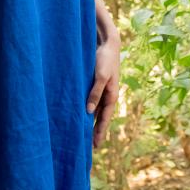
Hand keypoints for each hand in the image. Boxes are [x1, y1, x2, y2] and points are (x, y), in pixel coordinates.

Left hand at [86, 32, 119, 162]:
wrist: (108, 43)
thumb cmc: (105, 59)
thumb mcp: (100, 77)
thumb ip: (95, 93)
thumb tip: (89, 112)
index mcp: (111, 96)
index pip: (104, 119)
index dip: (99, 132)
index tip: (95, 146)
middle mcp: (106, 96)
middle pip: (100, 117)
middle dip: (95, 131)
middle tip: (88, 147)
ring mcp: (101, 90)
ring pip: (95, 110)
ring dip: (89, 121)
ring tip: (82, 134)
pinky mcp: (94, 83)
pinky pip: (90, 100)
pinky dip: (86, 109)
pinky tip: (79, 113)